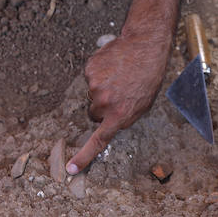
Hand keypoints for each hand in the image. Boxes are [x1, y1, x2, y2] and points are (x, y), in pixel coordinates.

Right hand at [67, 33, 170, 173]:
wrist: (144, 46)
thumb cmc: (147, 77)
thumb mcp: (142, 105)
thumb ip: (123, 118)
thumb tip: (107, 124)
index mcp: (119, 115)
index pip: (98, 141)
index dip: (83, 157)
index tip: (70, 170)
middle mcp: (104, 103)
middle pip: (93, 114)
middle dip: (103, 107)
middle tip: (120, 93)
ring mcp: (95, 86)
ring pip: (92, 95)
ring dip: (103, 88)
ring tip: (120, 76)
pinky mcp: (89, 70)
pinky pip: (90, 78)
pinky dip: (100, 73)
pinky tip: (114, 66)